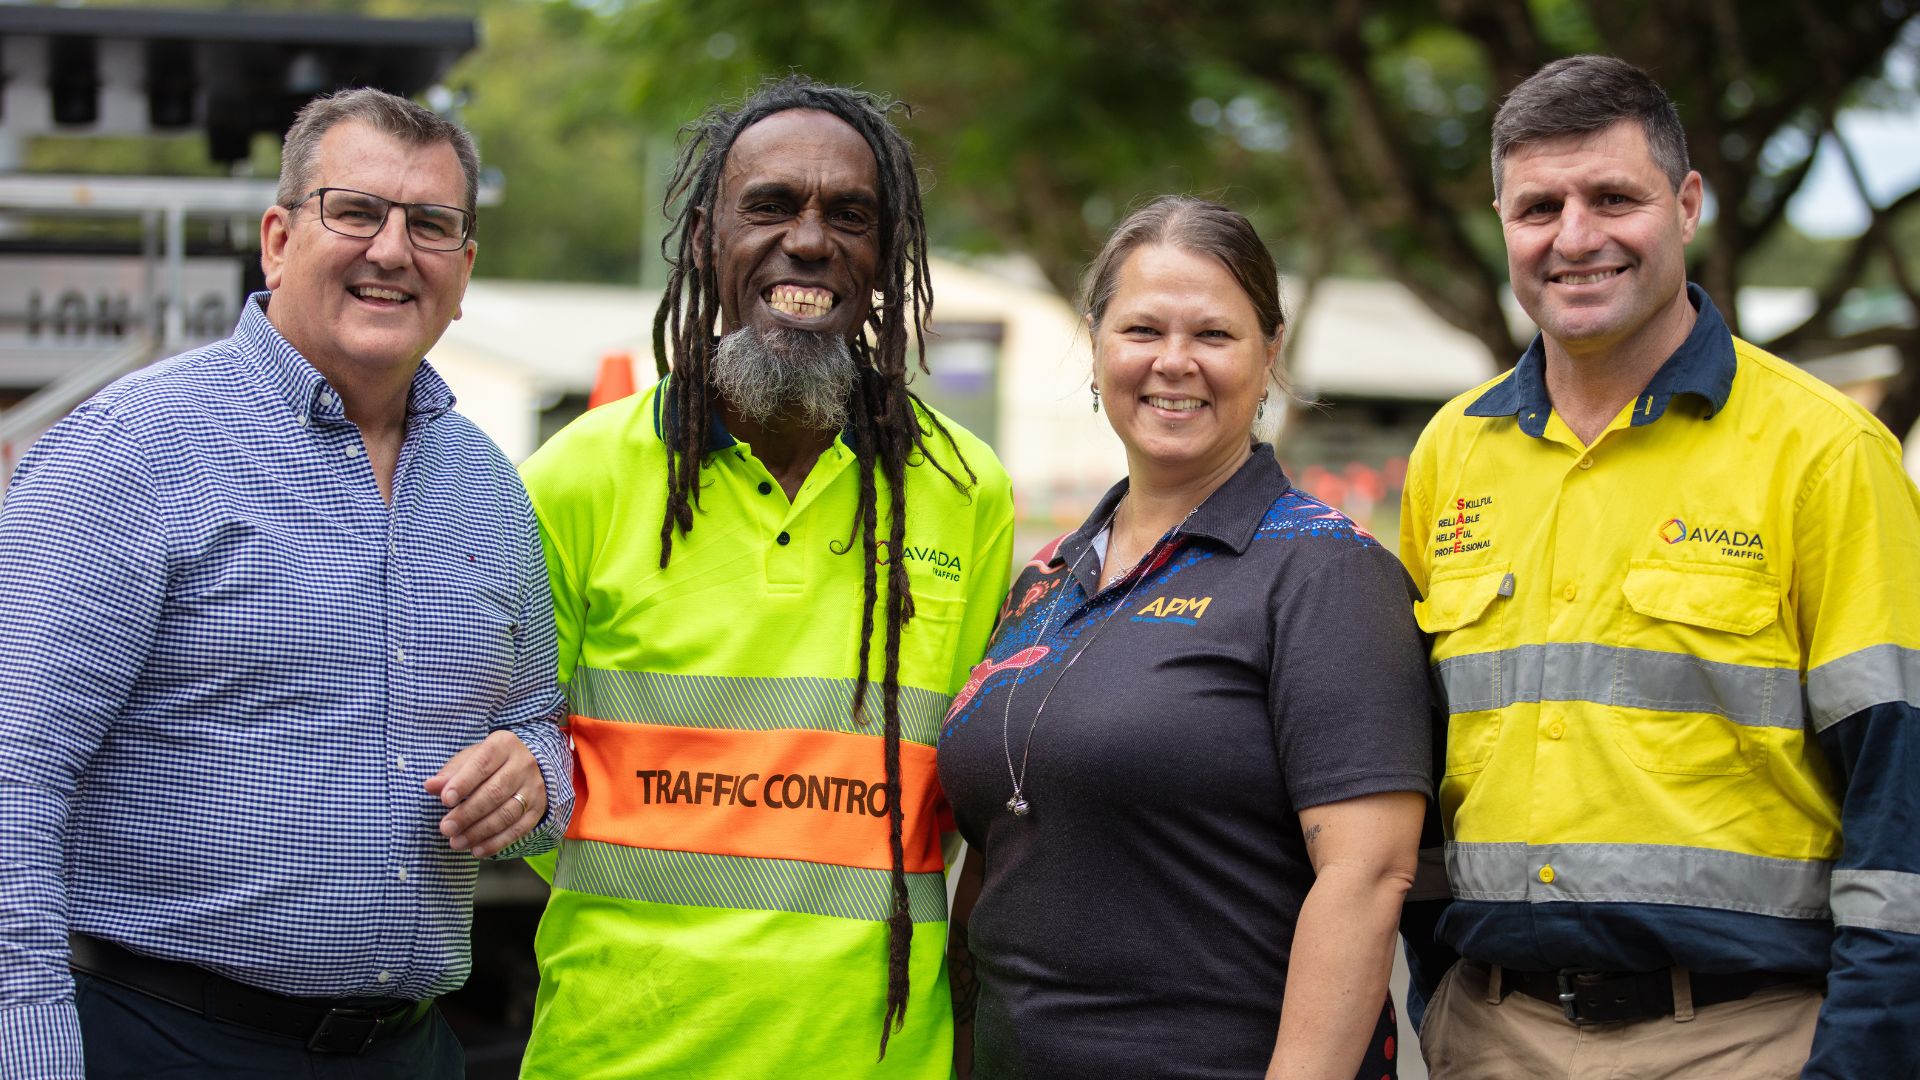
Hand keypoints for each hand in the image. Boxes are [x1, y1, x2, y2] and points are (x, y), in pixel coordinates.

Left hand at [425, 730, 546, 857]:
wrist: (528, 764)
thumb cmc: (490, 762)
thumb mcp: (470, 758)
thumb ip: (450, 773)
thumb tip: (430, 786)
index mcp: (504, 745)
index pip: (483, 764)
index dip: (463, 783)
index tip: (445, 801)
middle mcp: (523, 765)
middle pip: (495, 792)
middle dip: (468, 813)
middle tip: (446, 828)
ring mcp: (534, 788)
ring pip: (507, 813)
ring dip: (479, 832)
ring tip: (456, 842)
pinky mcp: (538, 808)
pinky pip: (519, 829)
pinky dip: (496, 843)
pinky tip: (477, 850)